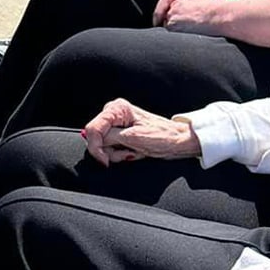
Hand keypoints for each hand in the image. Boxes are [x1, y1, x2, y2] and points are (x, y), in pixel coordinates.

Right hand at [82, 98, 201, 166]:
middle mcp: (114, 112)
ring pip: (102, 145)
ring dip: (117, 154)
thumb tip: (93, 140)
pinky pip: (110, 147)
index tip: (105, 160)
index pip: (92, 128)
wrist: (177, 141)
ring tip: (133, 151)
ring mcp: (116, 123)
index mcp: (117, 108)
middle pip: (96, 137)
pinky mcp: (119, 133)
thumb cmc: (162, 137)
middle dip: (110, 150)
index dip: (96, 147)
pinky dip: (120, 153)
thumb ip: (110, 137)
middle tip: (129, 152)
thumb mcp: (134, 138)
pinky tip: (132, 151)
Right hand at [152, 0, 234, 25]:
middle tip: (159, 34)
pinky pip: (171, 3)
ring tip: (164, 32)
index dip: (160, 14)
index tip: (158, 26)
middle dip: (160, 18)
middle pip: (163, 3)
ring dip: (164, 16)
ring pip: (166, 4)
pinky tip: (173, 25)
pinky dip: (170, 13)